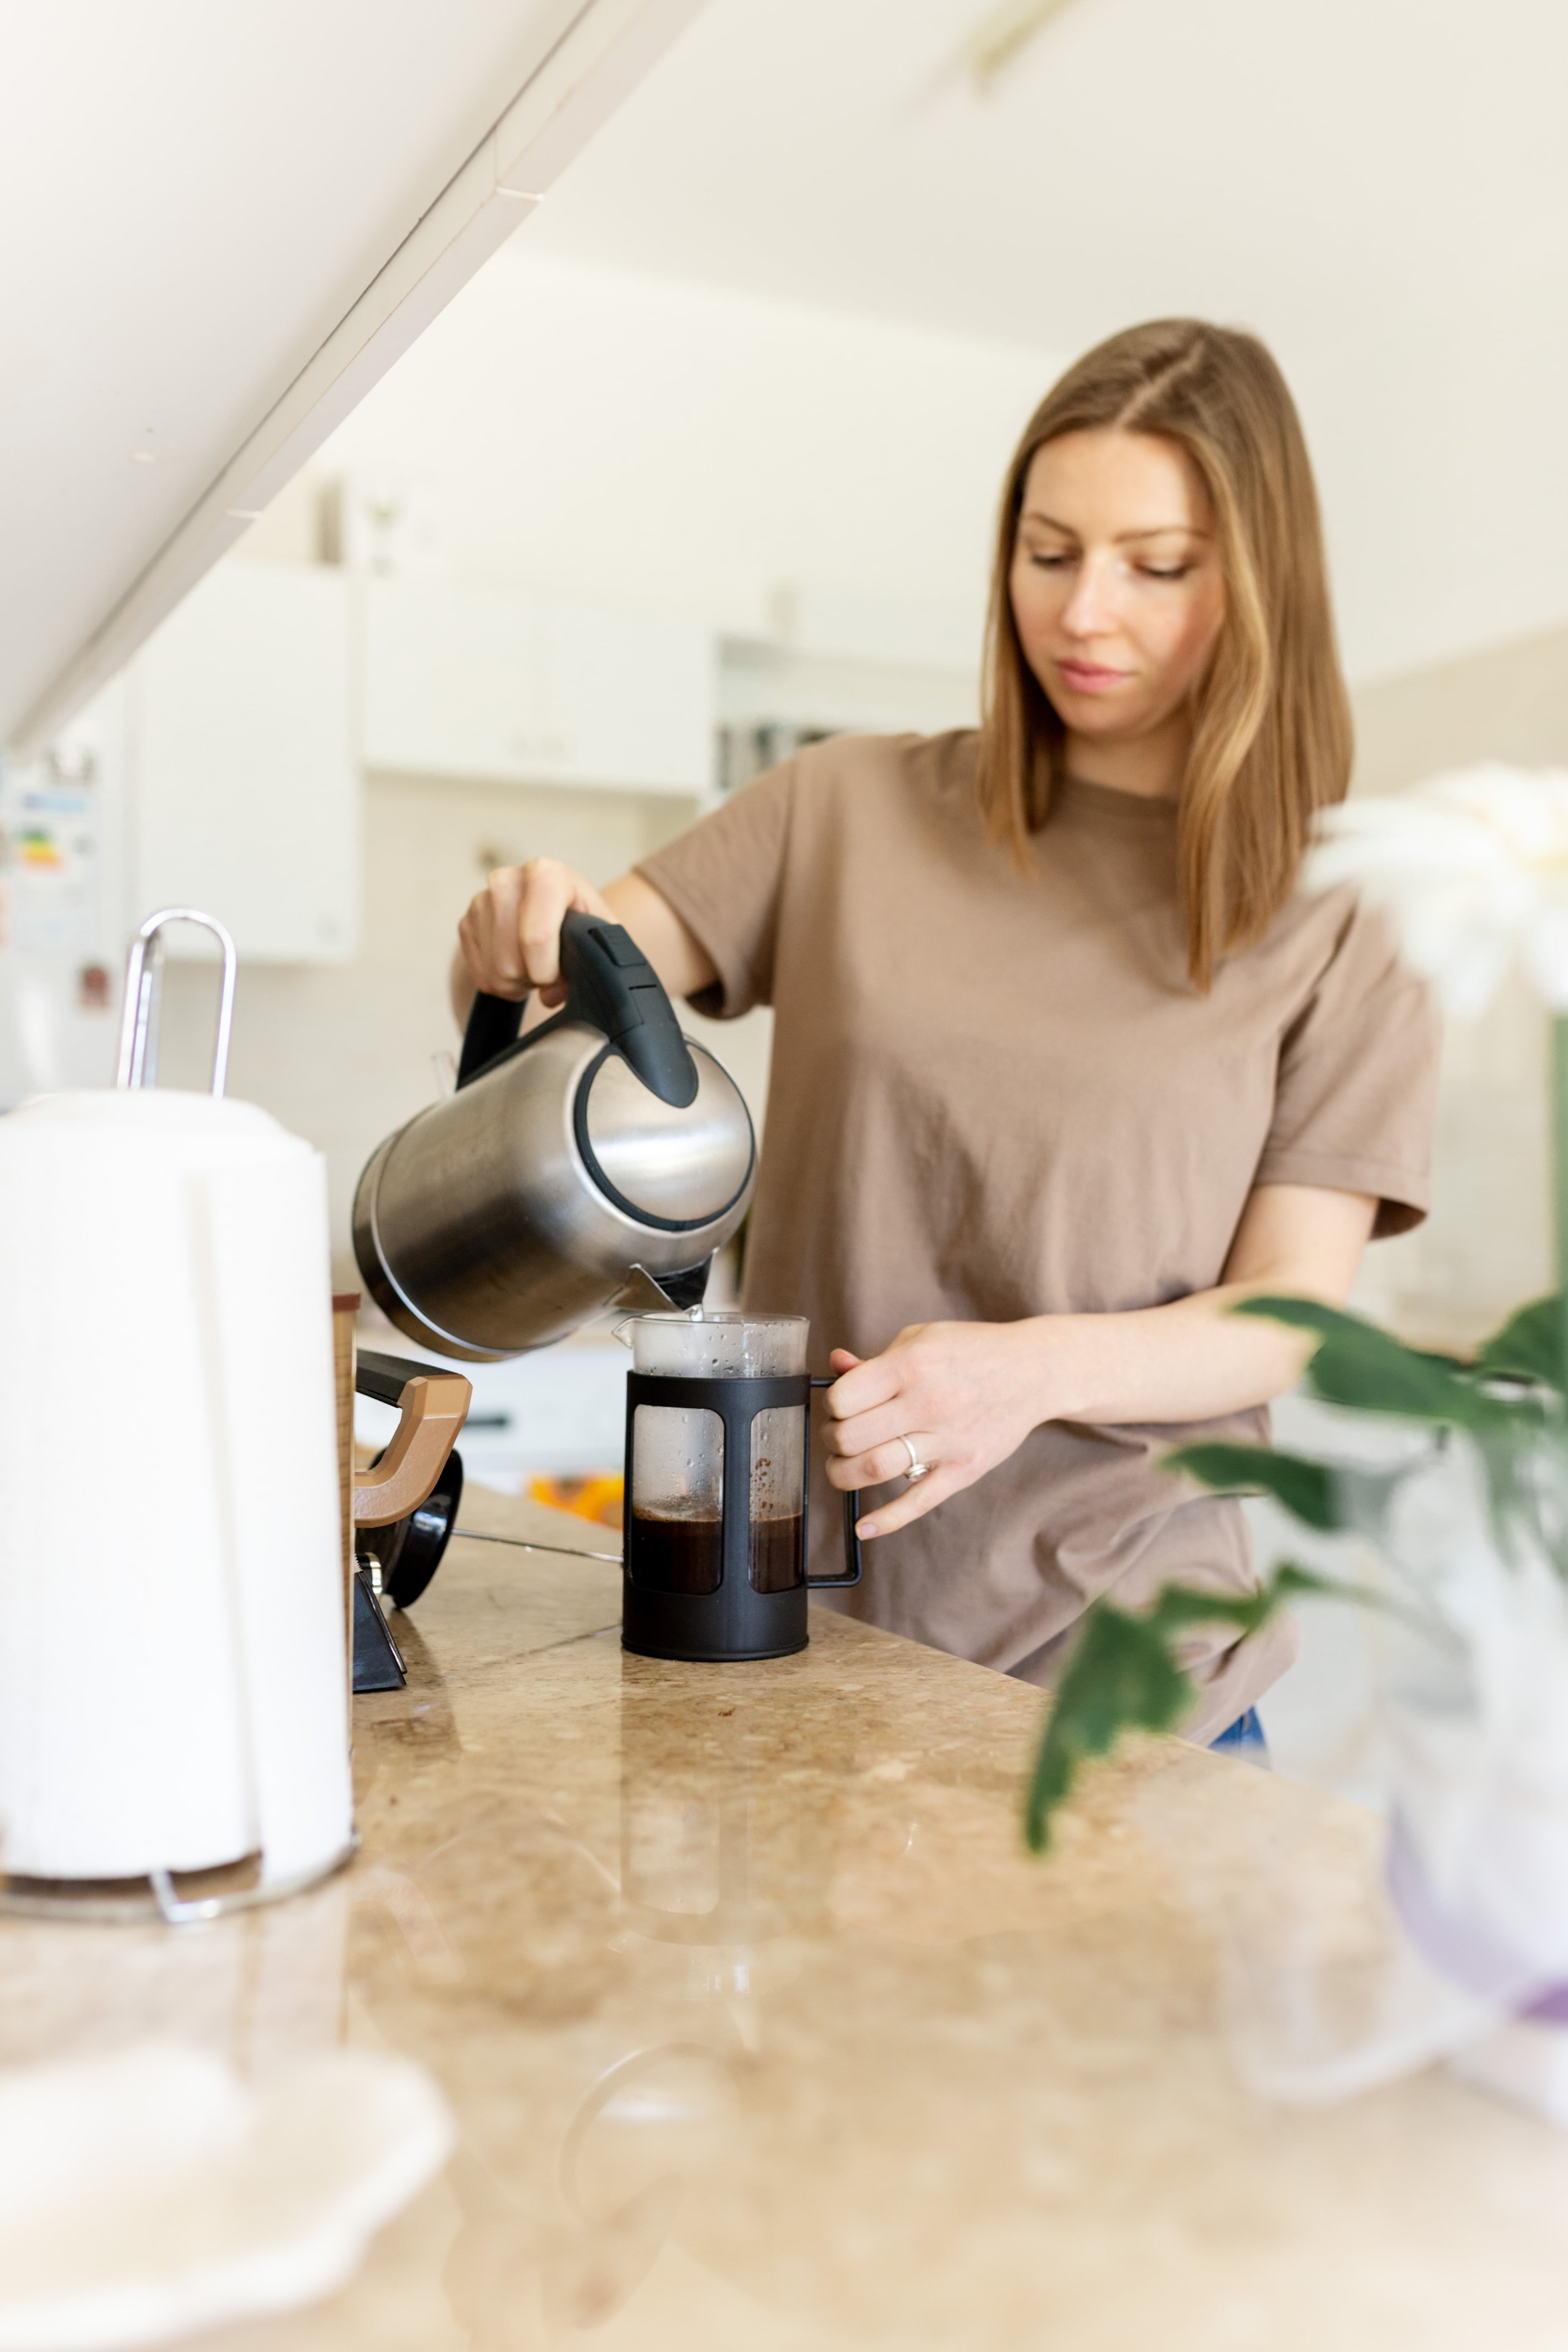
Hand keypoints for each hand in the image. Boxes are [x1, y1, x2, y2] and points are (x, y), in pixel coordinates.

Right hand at [457, 858, 614, 1008]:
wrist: (552, 910)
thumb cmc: (579, 920)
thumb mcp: (599, 932)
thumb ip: (591, 963)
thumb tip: (551, 994)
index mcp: (546, 874)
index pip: (535, 937)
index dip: (547, 970)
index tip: (559, 974)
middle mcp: (506, 881)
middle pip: (511, 963)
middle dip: (532, 978)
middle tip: (548, 970)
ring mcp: (481, 900)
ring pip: (495, 973)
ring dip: (518, 982)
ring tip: (533, 965)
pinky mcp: (466, 922)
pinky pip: (480, 974)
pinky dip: (500, 980)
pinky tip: (516, 963)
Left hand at [821, 1322, 1045, 1539]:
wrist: (1034, 1370)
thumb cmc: (972, 1351)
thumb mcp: (920, 1339)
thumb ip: (875, 1361)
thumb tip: (835, 1367)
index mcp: (910, 1365)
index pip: (843, 1399)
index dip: (832, 1405)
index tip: (840, 1405)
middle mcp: (927, 1403)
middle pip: (851, 1438)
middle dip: (832, 1440)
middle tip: (838, 1435)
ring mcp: (947, 1441)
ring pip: (874, 1470)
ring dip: (844, 1474)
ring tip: (844, 1466)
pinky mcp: (965, 1469)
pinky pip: (918, 1503)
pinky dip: (886, 1520)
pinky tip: (863, 1527)